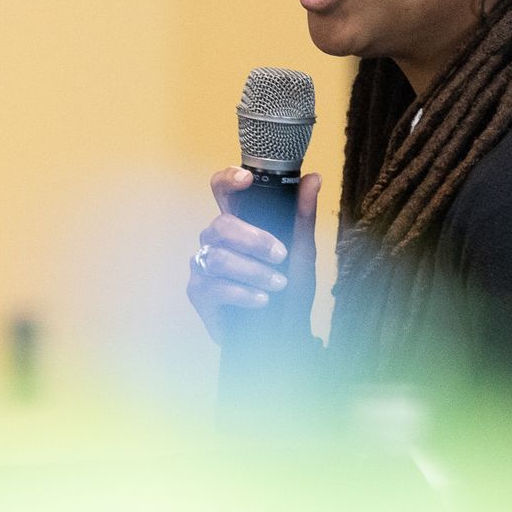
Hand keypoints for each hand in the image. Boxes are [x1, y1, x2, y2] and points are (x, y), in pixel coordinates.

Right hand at [186, 167, 321, 345]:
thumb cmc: (289, 290)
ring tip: (278, 284)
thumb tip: (313, 178)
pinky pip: (214, 286)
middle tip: (281, 255)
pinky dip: (243, 292)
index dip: (228, 179)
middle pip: (220, 224)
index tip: (248, 180)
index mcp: (238, 222)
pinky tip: (262, 300)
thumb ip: (302, 215)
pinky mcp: (198, 292)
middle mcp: (215, 239)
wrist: (286, 333)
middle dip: (254, 239)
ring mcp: (204, 265)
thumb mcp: (302, 252)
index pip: (221, 190)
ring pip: (219, 257)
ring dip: (254, 271)